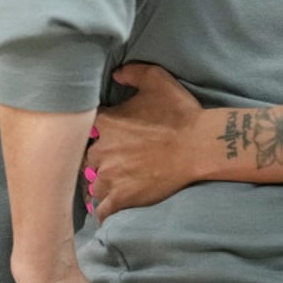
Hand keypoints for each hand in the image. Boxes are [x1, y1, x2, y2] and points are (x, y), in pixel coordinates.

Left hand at [85, 63, 202, 218]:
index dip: (94, 132)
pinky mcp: (122, 197)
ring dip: (100, 183)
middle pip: (86, 157)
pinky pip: (101, 209)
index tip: (103, 134)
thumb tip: (114, 75)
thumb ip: (131, 72)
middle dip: (96, 158)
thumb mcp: (156, 79)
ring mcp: (110, 176)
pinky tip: (108, 207)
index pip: (83, 128)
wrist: (199, 146)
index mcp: (105, 122)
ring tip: (111, 182)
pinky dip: (103, 209)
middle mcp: (101, 149)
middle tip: (111, 159)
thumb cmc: (179, 112)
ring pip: (91, 183)